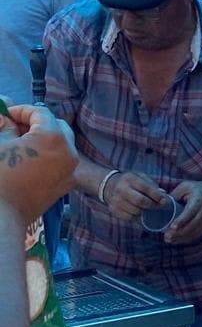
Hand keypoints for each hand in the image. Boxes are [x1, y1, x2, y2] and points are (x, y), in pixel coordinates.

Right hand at [0, 103, 77, 226]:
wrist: (2, 216)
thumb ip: (4, 126)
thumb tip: (4, 113)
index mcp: (53, 137)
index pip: (41, 112)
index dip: (21, 111)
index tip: (5, 115)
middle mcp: (69, 151)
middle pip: (56, 126)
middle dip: (35, 123)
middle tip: (13, 127)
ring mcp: (70, 170)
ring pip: (61, 144)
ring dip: (43, 139)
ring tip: (19, 143)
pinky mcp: (66, 185)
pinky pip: (61, 162)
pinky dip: (48, 156)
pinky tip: (28, 161)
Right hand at [104, 171, 164, 221]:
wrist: (108, 185)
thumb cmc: (130, 182)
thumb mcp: (140, 177)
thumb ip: (152, 185)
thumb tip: (164, 195)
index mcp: (129, 179)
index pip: (146, 188)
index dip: (157, 196)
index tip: (165, 201)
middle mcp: (121, 189)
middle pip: (140, 201)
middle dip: (153, 205)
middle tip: (161, 206)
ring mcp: (116, 201)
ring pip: (136, 211)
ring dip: (146, 212)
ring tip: (151, 209)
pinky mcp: (113, 210)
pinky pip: (129, 218)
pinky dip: (138, 217)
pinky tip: (141, 213)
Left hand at [163, 179, 201, 244]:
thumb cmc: (196, 188)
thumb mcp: (184, 187)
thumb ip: (173, 195)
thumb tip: (160, 204)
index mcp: (199, 199)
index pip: (190, 212)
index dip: (181, 220)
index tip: (172, 227)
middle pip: (193, 224)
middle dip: (179, 233)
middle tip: (167, 236)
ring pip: (196, 231)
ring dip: (182, 238)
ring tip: (169, 240)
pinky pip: (199, 234)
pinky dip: (188, 238)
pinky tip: (178, 240)